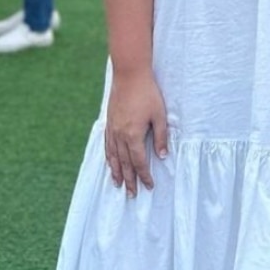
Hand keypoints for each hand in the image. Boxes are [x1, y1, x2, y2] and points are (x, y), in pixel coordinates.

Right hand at [105, 69, 168, 197]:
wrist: (129, 75)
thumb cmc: (147, 93)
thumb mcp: (160, 115)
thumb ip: (161, 137)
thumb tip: (162, 156)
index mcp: (134, 135)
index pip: (139, 162)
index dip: (144, 175)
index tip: (148, 186)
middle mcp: (120, 135)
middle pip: (125, 163)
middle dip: (129, 180)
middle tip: (131, 194)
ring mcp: (112, 129)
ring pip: (113, 156)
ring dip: (116, 171)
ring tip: (118, 184)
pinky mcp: (109, 122)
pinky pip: (107, 145)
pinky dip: (109, 157)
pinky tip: (110, 162)